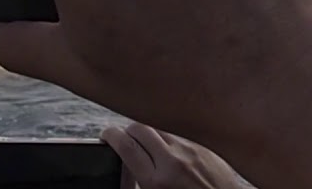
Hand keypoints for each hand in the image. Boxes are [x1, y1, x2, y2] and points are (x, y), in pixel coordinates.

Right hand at [104, 123, 241, 188]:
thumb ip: (140, 182)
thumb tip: (128, 165)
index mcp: (156, 181)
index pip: (126, 146)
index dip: (111, 136)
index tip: (106, 135)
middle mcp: (173, 162)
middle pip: (140, 128)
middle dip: (127, 131)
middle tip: (123, 139)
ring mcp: (191, 151)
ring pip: (160, 128)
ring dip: (149, 133)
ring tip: (146, 145)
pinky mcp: (204, 148)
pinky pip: (179, 136)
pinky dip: (169, 140)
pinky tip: (169, 151)